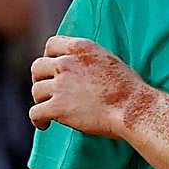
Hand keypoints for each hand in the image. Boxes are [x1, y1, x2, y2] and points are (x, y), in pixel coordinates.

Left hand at [29, 36, 153, 138]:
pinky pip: (35, 112)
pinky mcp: (58, 107)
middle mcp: (67, 62)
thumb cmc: (128, 88)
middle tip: (47, 91)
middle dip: (40, 79)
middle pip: (38, 67)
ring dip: (42, 100)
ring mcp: (61, 84)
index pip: (51, 44)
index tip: (52, 69)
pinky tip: (45, 125)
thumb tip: (76, 67)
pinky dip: (38, 120)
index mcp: (81, 47)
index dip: (49, 57)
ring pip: (36, 91)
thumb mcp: (108, 60)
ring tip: (49, 111)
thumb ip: (86, 59)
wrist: (133, 108)